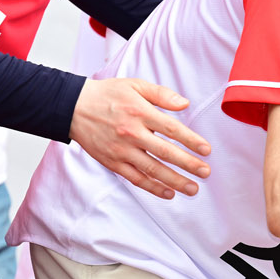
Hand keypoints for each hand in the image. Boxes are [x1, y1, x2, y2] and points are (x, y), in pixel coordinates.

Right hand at [71, 77, 211, 199]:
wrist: (73, 107)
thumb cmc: (108, 95)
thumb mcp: (135, 85)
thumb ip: (161, 94)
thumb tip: (185, 103)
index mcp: (140, 112)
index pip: (172, 129)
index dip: (191, 140)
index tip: (206, 150)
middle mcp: (131, 133)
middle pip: (165, 152)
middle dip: (188, 164)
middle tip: (206, 172)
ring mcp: (121, 150)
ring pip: (152, 169)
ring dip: (174, 181)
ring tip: (193, 189)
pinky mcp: (112, 162)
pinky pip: (135, 178)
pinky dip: (153, 188)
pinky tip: (169, 193)